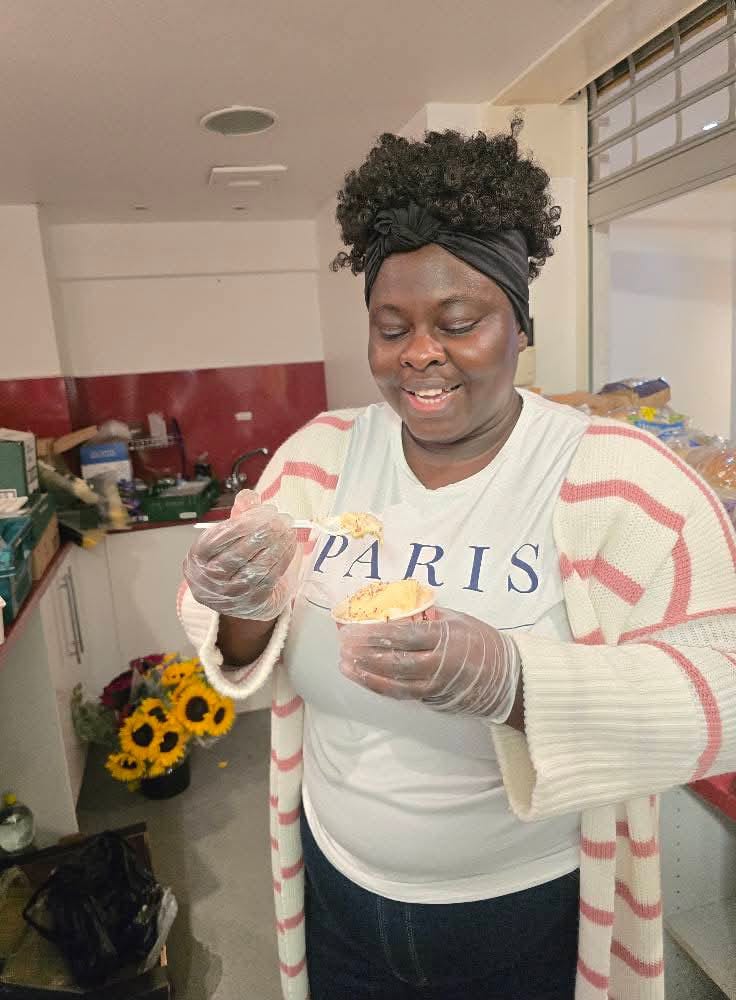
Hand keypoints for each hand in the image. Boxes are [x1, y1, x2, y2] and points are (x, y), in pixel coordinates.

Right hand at [183, 490, 300, 619]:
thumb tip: (249, 497)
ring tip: (289, 530)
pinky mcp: (251, 602)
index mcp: (198, 557)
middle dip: (265, 533)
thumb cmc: (231, 559)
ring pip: (256, 566)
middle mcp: (210, 578)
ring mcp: (230, 594)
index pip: (219, 537)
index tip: (267, 510)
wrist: (238, 598)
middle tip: (283, 519)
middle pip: (239, 552)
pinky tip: (291, 545)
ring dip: (277, 545)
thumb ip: (239, 514)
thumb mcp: (230, 535)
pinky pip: (269, 578)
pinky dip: (283, 559)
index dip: (245, 522)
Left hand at [338, 608, 520, 720]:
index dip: (376, 634)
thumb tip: (400, 608)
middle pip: (394, 661)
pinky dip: (380, 687)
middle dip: (365, 655)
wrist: (507, 678)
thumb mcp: (459, 619)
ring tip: (345, 666)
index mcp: (444, 638)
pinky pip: (402, 694)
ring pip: (394, 683)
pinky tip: (364, 680)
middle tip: (343, 647)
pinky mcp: (432, 700)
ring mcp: (434, 685)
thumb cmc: (482, 642)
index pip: (404, 636)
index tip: (355, 630)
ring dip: (366, 675)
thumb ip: (430, 616)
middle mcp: (438, 664)